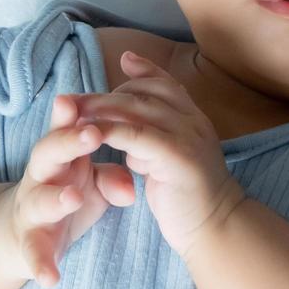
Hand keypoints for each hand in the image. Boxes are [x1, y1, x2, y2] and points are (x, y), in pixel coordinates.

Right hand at [2, 91, 136, 287]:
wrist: (19, 233)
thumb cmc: (66, 194)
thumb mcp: (92, 184)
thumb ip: (112, 178)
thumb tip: (132, 188)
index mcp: (61, 156)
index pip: (69, 127)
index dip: (78, 114)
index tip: (95, 100)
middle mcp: (41, 177)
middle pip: (49, 152)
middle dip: (68, 142)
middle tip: (91, 133)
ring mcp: (31, 210)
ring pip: (38, 200)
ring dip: (55, 197)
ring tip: (73, 196)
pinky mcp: (28, 243)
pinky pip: (33, 254)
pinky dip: (41, 264)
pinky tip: (50, 278)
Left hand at [69, 50, 245, 262]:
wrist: (216, 228)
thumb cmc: (188, 199)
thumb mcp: (169, 161)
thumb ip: (151, 140)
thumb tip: (123, 128)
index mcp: (194, 120)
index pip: (167, 85)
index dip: (145, 71)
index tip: (124, 60)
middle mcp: (194, 122)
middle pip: (146, 93)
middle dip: (106, 93)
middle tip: (72, 98)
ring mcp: (189, 137)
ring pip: (139, 109)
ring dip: (101, 107)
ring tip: (73, 112)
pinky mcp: (178, 157)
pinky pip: (138, 136)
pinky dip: (111, 131)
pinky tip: (90, 134)